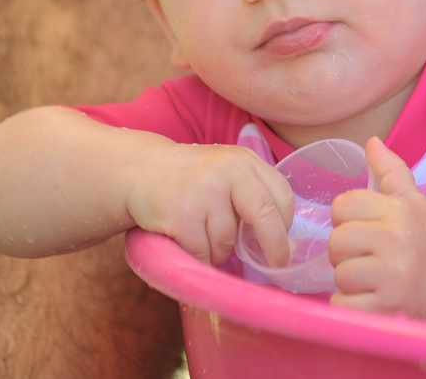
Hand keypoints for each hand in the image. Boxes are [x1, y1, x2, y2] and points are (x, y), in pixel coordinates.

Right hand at [127, 144, 293, 266]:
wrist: (140, 170)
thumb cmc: (190, 178)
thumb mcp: (226, 170)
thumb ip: (252, 193)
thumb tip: (280, 241)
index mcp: (244, 160)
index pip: (281, 195)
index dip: (285, 225)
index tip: (285, 245)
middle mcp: (228, 170)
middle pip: (264, 217)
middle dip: (274, 248)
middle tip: (275, 265)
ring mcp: (204, 191)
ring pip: (227, 242)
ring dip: (218, 252)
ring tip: (202, 236)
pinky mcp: (182, 215)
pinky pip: (203, 253)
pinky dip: (198, 257)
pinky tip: (186, 241)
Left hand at [328, 137, 425, 317]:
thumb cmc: (425, 239)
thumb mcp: (413, 201)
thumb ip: (391, 169)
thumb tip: (371, 141)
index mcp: (398, 210)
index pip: (343, 206)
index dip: (345, 218)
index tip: (361, 228)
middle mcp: (396, 240)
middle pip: (336, 241)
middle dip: (344, 251)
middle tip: (363, 256)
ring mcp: (393, 276)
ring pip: (340, 274)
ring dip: (347, 279)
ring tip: (368, 277)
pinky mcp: (388, 308)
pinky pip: (343, 304)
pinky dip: (348, 304)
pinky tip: (367, 298)